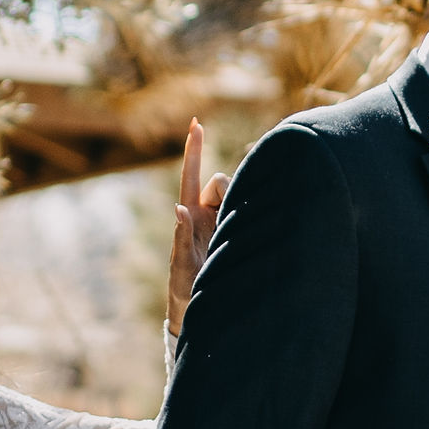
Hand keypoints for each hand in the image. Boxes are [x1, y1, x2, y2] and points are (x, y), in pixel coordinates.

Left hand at [166, 118, 224, 338]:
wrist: (200, 305)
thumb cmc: (185, 287)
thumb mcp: (182, 264)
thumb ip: (181, 236)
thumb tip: (179, 207)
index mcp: (190, 214)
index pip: (191, 175)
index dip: (194, 150)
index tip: (196, 124)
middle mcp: (205, 212)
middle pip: (221, 181)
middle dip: (225, 192)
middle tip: (224, 226)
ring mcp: (221, 219)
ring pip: (235, 193)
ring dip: (238, 206)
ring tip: (232, 237)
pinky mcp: (234, 227)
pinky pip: (246, 207)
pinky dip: (249, 211)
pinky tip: (244, 232)